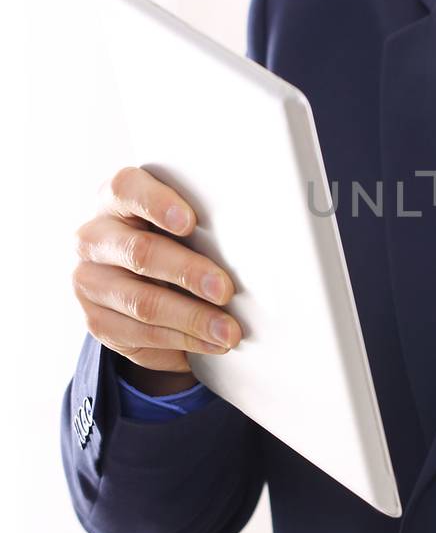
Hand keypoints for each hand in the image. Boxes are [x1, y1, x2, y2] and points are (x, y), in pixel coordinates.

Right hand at [72, 165, 242, 382]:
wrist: (135, 278)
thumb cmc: (169, 239)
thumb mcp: (178, 224)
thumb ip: (198, 224)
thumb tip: (250, 246)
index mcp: (115, 199)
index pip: (125, 188)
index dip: (157, 203)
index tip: (190, 222)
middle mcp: (94, 237)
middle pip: (140, 252)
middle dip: (189, 273)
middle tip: (226, 290)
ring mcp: (88, 281)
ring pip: (142, 302)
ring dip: (193, 319)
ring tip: (229, 331)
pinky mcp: (95, 320)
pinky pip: (141, 335)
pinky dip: (183, 341)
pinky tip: (211, 343)